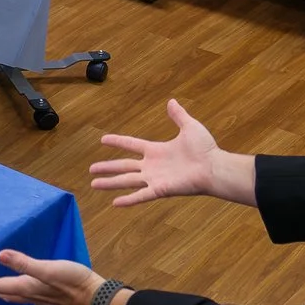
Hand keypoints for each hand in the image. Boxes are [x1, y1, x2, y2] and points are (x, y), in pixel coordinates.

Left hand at [0, 250, 101, 304]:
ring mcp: (39, 298)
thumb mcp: (47, 268)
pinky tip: (20, 286)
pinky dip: (13, 290)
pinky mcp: (47, 296)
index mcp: (25, 288)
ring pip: (12, 296)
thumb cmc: (72, 280)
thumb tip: (0, 255)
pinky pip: (23, 296)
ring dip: (0, 289)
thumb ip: (24, 263)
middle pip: (3, 293)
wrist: (93, 295)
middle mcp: (29, 295)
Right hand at [87, 100, 255, 206]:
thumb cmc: (205, 149)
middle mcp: (152, 165)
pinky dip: (128, 200)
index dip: (118, 141)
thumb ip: (178, 115)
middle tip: (91, 170)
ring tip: (94, 184)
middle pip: (123, 166)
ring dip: (110, 183)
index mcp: (156, 150)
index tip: (103, 139)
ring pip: (126, 180)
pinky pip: (141, 195)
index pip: (131, 145)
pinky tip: (115, 203)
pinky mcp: (160, 189)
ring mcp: (154, 178)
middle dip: (107, 167)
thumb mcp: (190, 127)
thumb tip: (171, 101)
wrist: (214, 167)